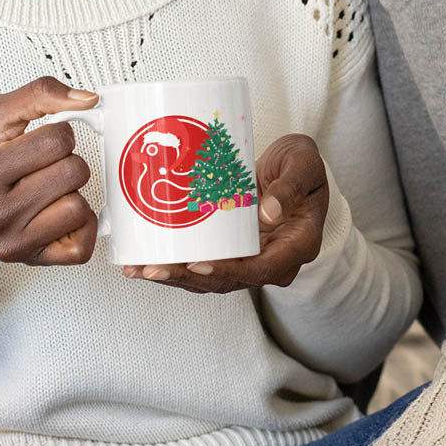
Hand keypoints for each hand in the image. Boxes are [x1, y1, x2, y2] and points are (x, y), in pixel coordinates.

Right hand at [0, 77, 98, 265]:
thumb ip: (41, 94)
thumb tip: (89, 100)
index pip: (57, 140)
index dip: (57, 133)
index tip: (38, 141)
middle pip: (74, 173)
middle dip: (67, 161)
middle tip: (42, 166)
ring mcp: (12, 242)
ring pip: (79, 208)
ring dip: (71, 193)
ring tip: (47, 189)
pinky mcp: (31, 262)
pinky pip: (82, 247)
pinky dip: (79, 226)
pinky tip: (58, 212)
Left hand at [122, 133, 328, 293]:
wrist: (298, 169)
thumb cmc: (304, 165)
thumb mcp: (305, 165)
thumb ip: (290, 186)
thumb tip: (269, 212)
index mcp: (297, 246)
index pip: (261, 269)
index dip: (228, 271)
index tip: (198, 264)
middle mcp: (274, 260)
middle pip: (229, 280)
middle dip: (188, 277)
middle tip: (154, 269)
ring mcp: (252, 259)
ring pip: (212, 278)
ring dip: (176, 277)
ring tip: (141, 270)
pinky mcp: (235, 251)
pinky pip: (205, 264)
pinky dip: (177, 265)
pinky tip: (146, 262)